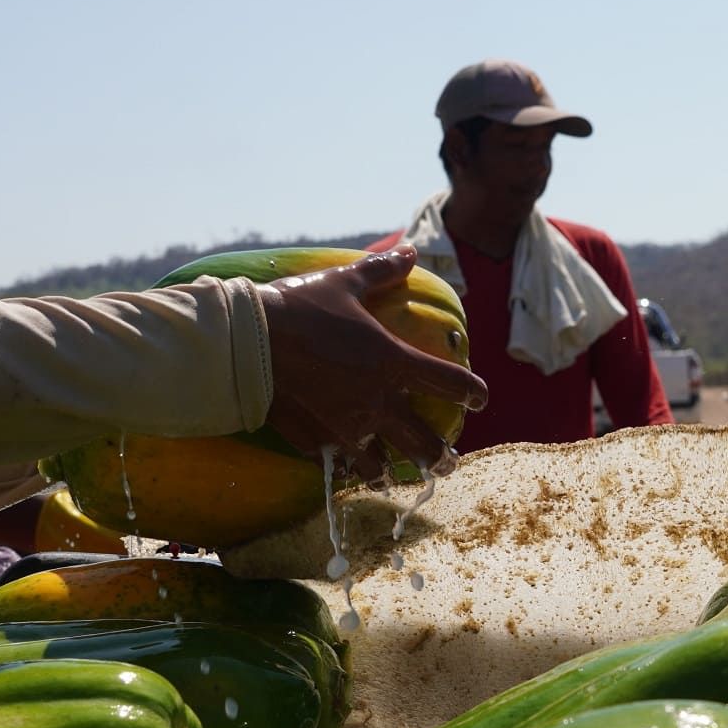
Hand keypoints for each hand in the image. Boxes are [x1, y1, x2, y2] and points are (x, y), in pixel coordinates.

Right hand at [259, 247, 488, 483]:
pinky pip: (338, 465)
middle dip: (440, 456)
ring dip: (393, 471)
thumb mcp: (345, 283)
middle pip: (424, 443)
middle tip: (448, 461)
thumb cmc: (300, 307)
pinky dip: (346, 469)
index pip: (450, 383)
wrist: (245, 342)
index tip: (481, 400)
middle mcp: (377, 403)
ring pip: (381, 466)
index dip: (473, 393)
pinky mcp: (314, 441)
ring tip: (397, 476)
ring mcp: (345, 428)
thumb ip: (381, 272)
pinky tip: (348, 469)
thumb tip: (410, 251)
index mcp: (393, 363)